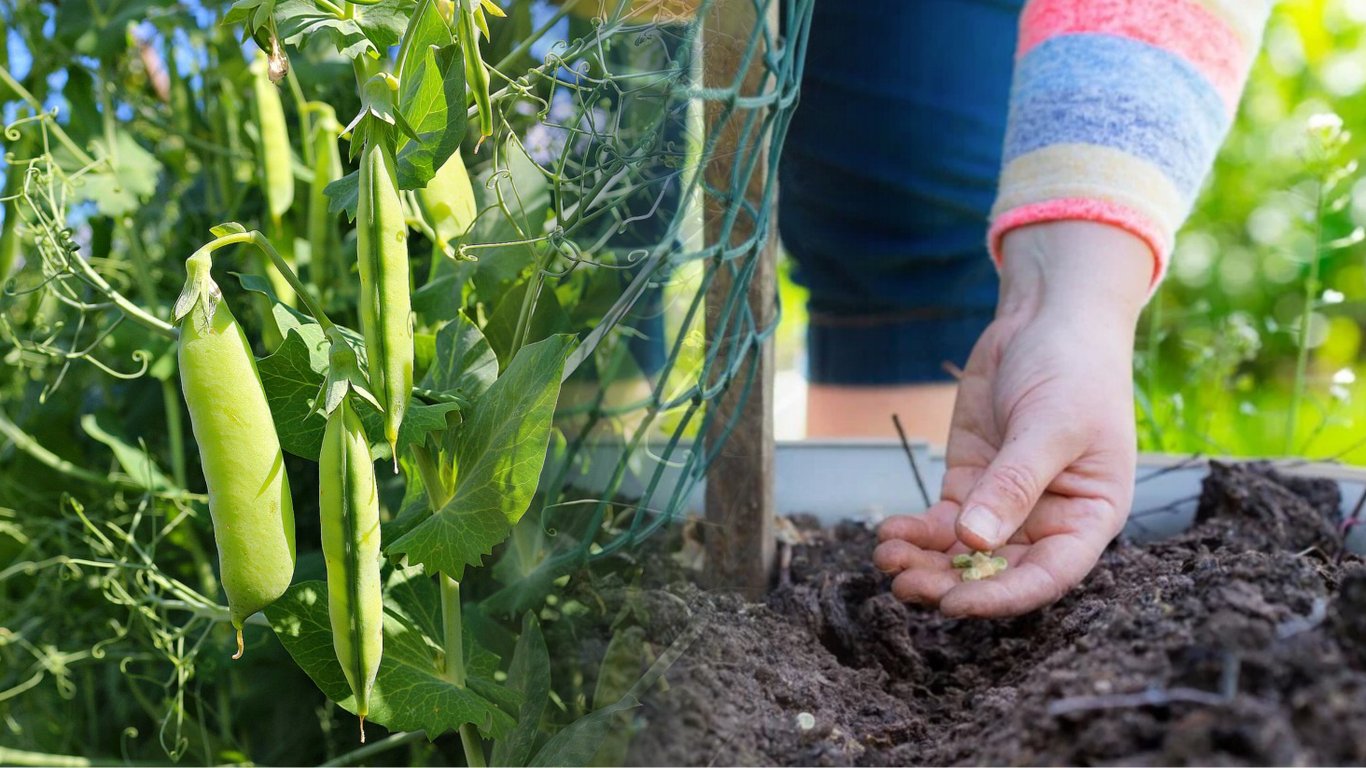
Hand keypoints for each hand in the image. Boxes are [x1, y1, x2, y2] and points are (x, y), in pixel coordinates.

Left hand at [873, 221, 1152, 616]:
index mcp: (1088, 517)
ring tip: (886, 561)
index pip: (1047, 575)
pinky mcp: (970, 483)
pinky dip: (914, 534)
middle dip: (950, 583)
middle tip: (904, 584)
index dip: (1002, 595)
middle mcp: (1048, 520)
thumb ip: (1014, 483)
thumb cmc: (1073, 370)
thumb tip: (974, 540)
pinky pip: (941, 523)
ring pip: (962, 553)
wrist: (1046, 320)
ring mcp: (1005, 504)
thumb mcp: (1049, 425)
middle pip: (997, 570)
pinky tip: (889, 535)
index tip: (955, 604)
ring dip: (925, 563)